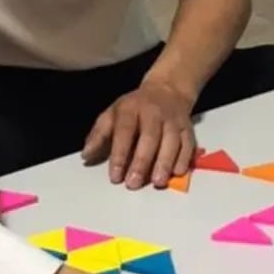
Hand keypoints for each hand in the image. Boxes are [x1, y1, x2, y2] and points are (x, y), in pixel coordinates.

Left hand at [80, 78, 195, 188]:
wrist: (166, 90)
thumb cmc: (134, 108)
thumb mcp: (112, 113)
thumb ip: (99, 134)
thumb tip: (86, 156)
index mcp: (130, 109)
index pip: (124, 131)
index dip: (119, 154)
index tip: (115, 176)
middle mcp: (153, 112)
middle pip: (149, 137)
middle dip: (142, 161)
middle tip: (134, 183)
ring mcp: (172, 120)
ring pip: (171, 141)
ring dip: (164, 162)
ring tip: (157, 182)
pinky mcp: (188, 128)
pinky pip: (188, 144)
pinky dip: (184, 159)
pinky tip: (176, 174)